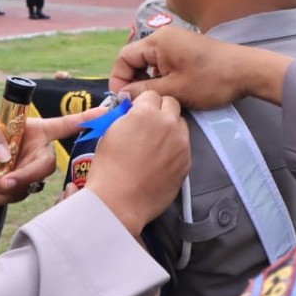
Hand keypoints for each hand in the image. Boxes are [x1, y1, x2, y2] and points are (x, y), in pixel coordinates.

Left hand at [0, 106, 105, 205]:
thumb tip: (4, 154)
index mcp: (34, 131)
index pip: (65, 125)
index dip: (86, 119)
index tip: (105, 112)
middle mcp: (37, 152)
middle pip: (47, 166)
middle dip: (25, 176)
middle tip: (3, 180)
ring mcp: (29, 172)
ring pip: (26, 186)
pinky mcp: (19, 190)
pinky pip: (12, 199)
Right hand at [84, 91, 190, 235]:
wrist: (119, 201)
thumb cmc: (108, 168)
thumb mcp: (110, 131)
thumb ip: (127, 116)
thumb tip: (133, 111)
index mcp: (146, 112)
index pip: (151, 94)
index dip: (143, 103)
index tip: (137, 111)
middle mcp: (167, 123)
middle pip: (171, 104)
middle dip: (160, 110)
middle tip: (148, 124)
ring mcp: (181, 143)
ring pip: (181, 124)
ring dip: (170, 127)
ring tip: (156, 142)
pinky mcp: (187, 161)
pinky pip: (184, 145)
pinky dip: (175, 147)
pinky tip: (161, 159)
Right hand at [109, 27, 290, 108]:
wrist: (247, 72)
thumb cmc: (210, 81)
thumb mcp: (174, 90)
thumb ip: (143, 92)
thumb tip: (122, 96)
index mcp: (157, 41)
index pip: (124, 57)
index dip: (119, 79)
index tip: (122, 100)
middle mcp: (164, 37)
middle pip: (136, 59)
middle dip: (133, 81)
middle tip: (137, 104)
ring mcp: (177, 42)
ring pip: (150, 63)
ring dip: (148, 81)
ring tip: (154, 101)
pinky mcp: (186, 50)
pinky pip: (164, 62)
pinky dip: (161, 77)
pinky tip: (169, 92)